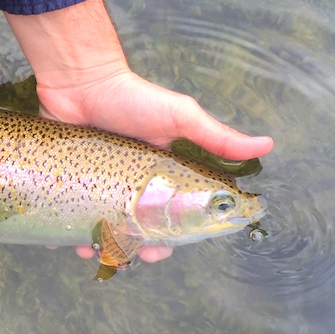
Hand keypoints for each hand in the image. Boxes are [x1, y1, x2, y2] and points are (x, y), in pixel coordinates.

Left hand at [5, 0, 273, 263]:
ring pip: (101, 228)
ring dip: (100, 246)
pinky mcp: (69, 180)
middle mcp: (129, 183)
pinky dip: (69, 232)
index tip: (162, 248)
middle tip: (126, 252)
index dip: (168, 238)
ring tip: (92, 249)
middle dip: (133, 248)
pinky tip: (67, 242)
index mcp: (159, 176)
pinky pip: (69, 213)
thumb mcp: (178, 116)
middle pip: (134, 230)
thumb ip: (216, 136)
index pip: (170, 217)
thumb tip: (267, 145)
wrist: (79, 81)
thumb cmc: (131, 97)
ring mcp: (97, 183)